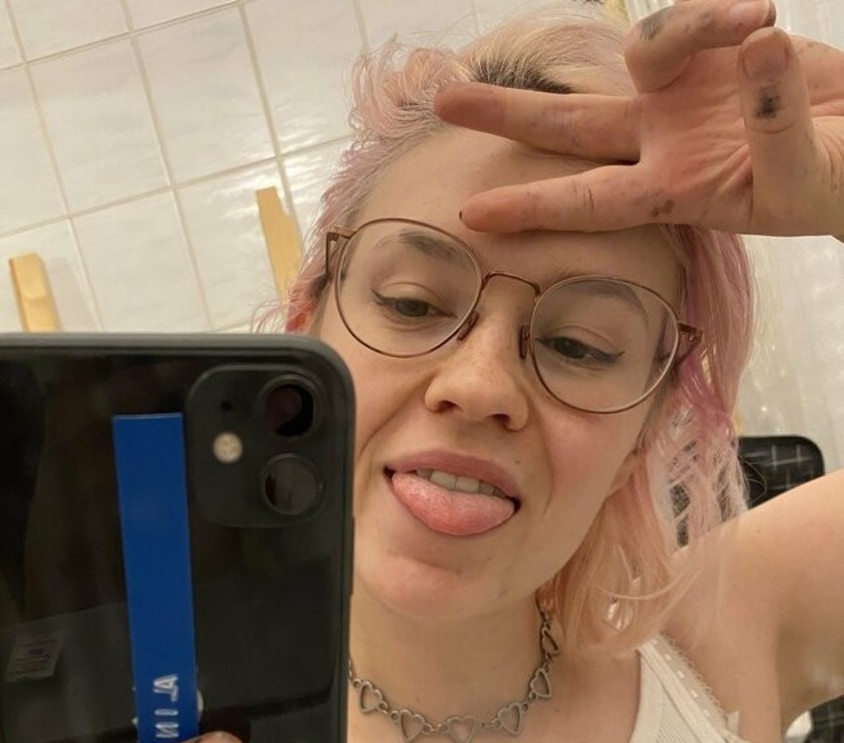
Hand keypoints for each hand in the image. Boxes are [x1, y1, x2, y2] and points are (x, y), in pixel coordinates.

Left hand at [436, 0, 843, 238]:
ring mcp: (680, 97)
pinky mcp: (713, 50)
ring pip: (640, 49)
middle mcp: (661, 145)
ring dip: (690, 24)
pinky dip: (720, 10)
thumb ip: (777, 123)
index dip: (533, 207)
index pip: (589, 202)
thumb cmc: (836, 181)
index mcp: (672, 194)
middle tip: (443, 99)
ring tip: (760, 22)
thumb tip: (756, 48)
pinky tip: (765, 19)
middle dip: (507, 112)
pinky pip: (692, 17)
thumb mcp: (805, 177)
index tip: (472, 217)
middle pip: (567, 126)